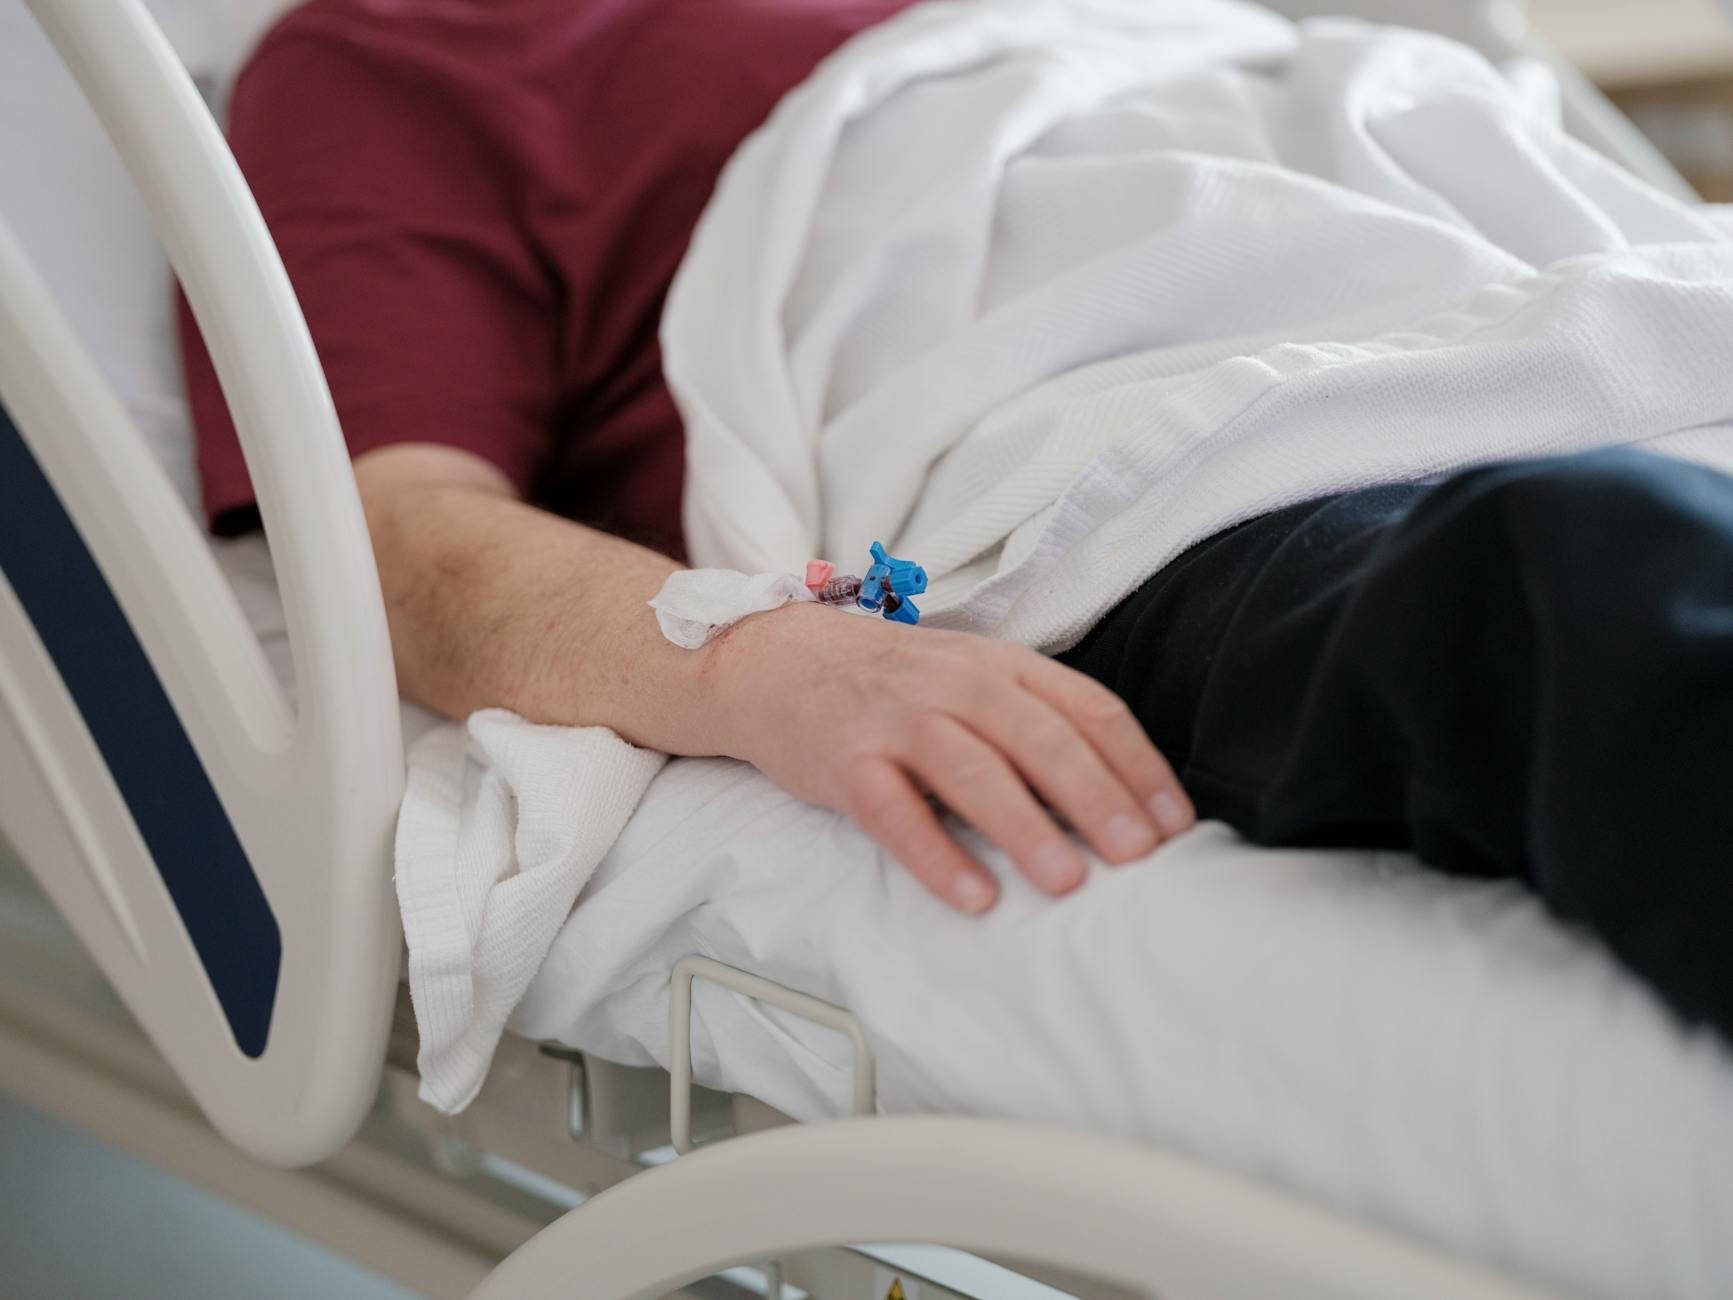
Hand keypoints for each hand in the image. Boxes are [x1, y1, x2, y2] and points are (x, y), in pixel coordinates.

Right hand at [704, 601, 1194, 911]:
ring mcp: (898, 721)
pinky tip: (974, 897)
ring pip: (972, 771)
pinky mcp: (845, 763)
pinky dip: (936, 855)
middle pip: (1037, 736)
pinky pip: (894, 813)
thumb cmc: (896, 684)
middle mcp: (956, 685)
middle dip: (1094, 796)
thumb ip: (1039, 720)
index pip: (1087, 709)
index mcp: (1003, 665)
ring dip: (1025, 826)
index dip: (1135, 766)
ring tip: (1068, 882)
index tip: (1174, 825)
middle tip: (1138, 856)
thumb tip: (1125, 799)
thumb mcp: (975, 677)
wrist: (777, 660)